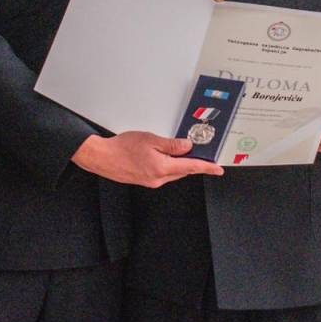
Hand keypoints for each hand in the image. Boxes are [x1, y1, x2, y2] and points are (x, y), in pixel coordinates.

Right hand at [71, 131, 224, 187]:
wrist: (102, 158)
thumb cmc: (122, 147)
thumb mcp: (150, 139)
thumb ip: (172, 145)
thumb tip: (187, 147)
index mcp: (162, 168)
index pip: (191, 168)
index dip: (207, 168)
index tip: (218, 169)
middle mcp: (158, 179)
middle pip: (183, 171)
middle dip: (192, 162)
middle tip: (199, 152)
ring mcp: (151, 182)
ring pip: (173, 172)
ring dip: (179, 163)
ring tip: (178, 150)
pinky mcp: (145, 181)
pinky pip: (163, 174)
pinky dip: (168, 165)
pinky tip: (164, 156)